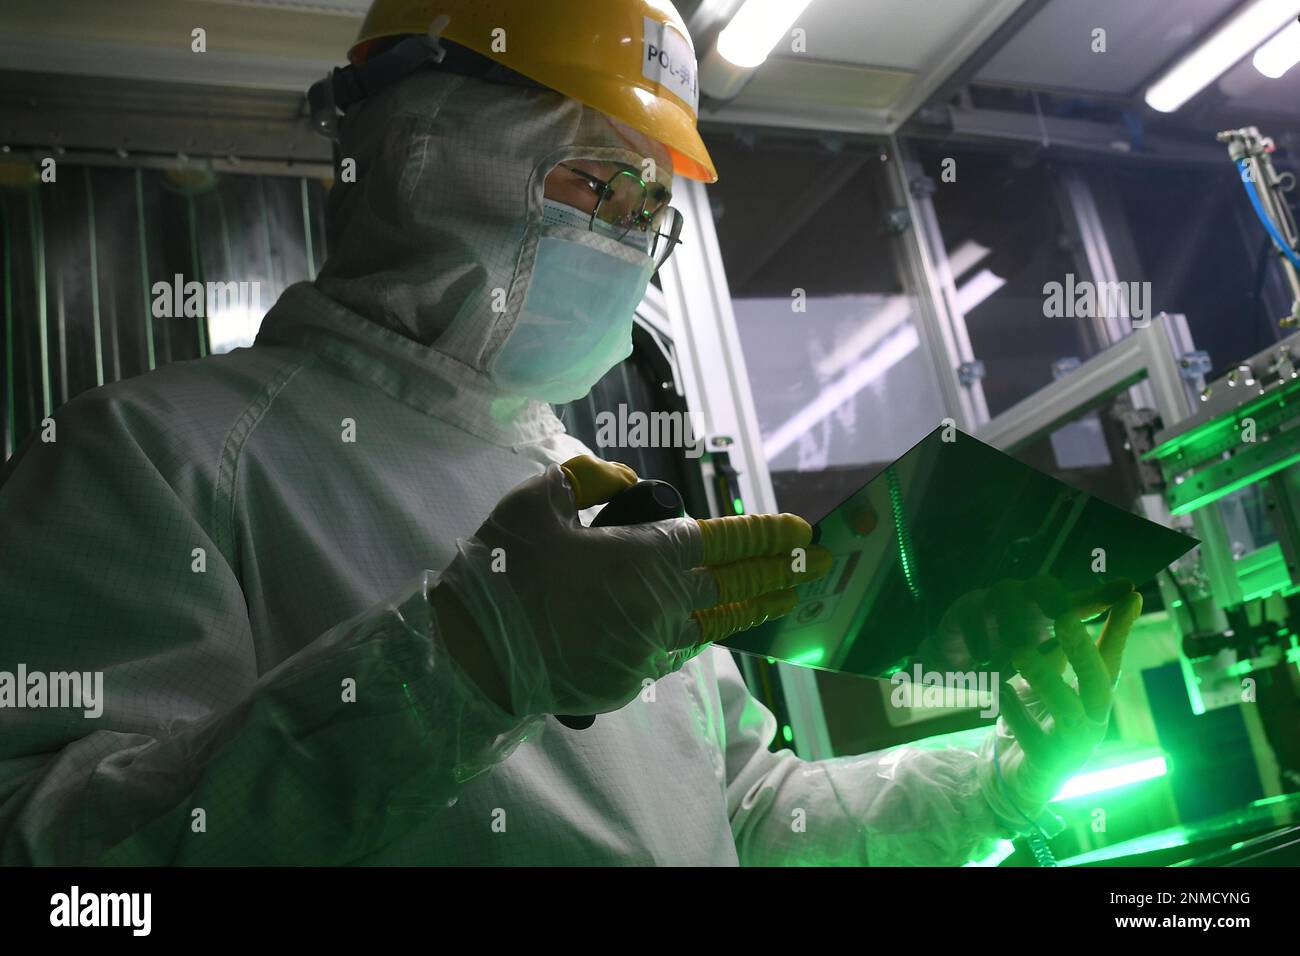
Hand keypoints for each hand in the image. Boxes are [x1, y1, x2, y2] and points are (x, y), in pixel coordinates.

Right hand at [434, 456, 830, 716]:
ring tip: (782, 599)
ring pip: (709, 626)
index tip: (801, 531)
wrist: (470, 654)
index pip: (724, 542)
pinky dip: (689, 633)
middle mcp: (659, 607)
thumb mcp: (538, 499)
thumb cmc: (501, 569)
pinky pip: (667, 651)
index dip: (766, 535)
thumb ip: (591, 477)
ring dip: (749, 609)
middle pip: (734, 589)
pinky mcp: (627, 682)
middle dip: (780, 575)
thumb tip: (625, 479)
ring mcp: (646, 651)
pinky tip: (701, 626)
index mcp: (644, 557)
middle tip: (819, 568)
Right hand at [930, 576, 1134, 672]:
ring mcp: (990, 602)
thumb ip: (1075, 656)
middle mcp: (1024, 599)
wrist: (963, 668)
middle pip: (1042, 584)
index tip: (1129, 588)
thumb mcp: (1049, 663)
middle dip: (1055, 597)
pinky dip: (978, 639)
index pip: (1079, 600)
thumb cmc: (1012, 660)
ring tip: (1020, 653)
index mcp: (1050, 613)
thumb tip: (1111, 661)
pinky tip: (984, 662)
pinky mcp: (960, 612)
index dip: (1102, 594)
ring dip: (1014, 625)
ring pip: (1005, 595)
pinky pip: (970, 617)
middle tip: (1064, 616)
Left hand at [994, 586, 1142, 812]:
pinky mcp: (1047, 767)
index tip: (1129, 594)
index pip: (1112, 660)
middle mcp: (1092, 724)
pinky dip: (1016, 714)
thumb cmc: (1038, 723)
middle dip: (1082, 649)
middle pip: (1097, 684)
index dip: (1121, 630)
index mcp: (1094, 700)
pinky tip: (998, 692)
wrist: (1015, 780)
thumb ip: (1067, 652)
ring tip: (1019, 651)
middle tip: (1063, 615)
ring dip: (1044, 680)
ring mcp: (1073, 748)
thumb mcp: (1052, 681)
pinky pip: (1033, 740)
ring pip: (1067, 712)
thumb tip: (1080, 609)